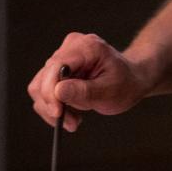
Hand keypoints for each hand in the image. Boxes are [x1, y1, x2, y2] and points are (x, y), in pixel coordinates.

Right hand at [27, 32, 150, 131]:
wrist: (131, 80)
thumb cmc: (125, 83)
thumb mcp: (111, 91)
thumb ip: (85, 91)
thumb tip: (58, 91)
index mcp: (87, 47)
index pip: (56, 66)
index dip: (52, 90)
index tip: (58, 113)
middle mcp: (71, 47)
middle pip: (44, 77)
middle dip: (54, 104)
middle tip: (71, 123)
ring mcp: (63, 56)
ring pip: (40, 86)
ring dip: (53, 108)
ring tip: (74, 119)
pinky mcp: (57, 69)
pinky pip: (43, 90)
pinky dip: (54, 106)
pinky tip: (70, 114)